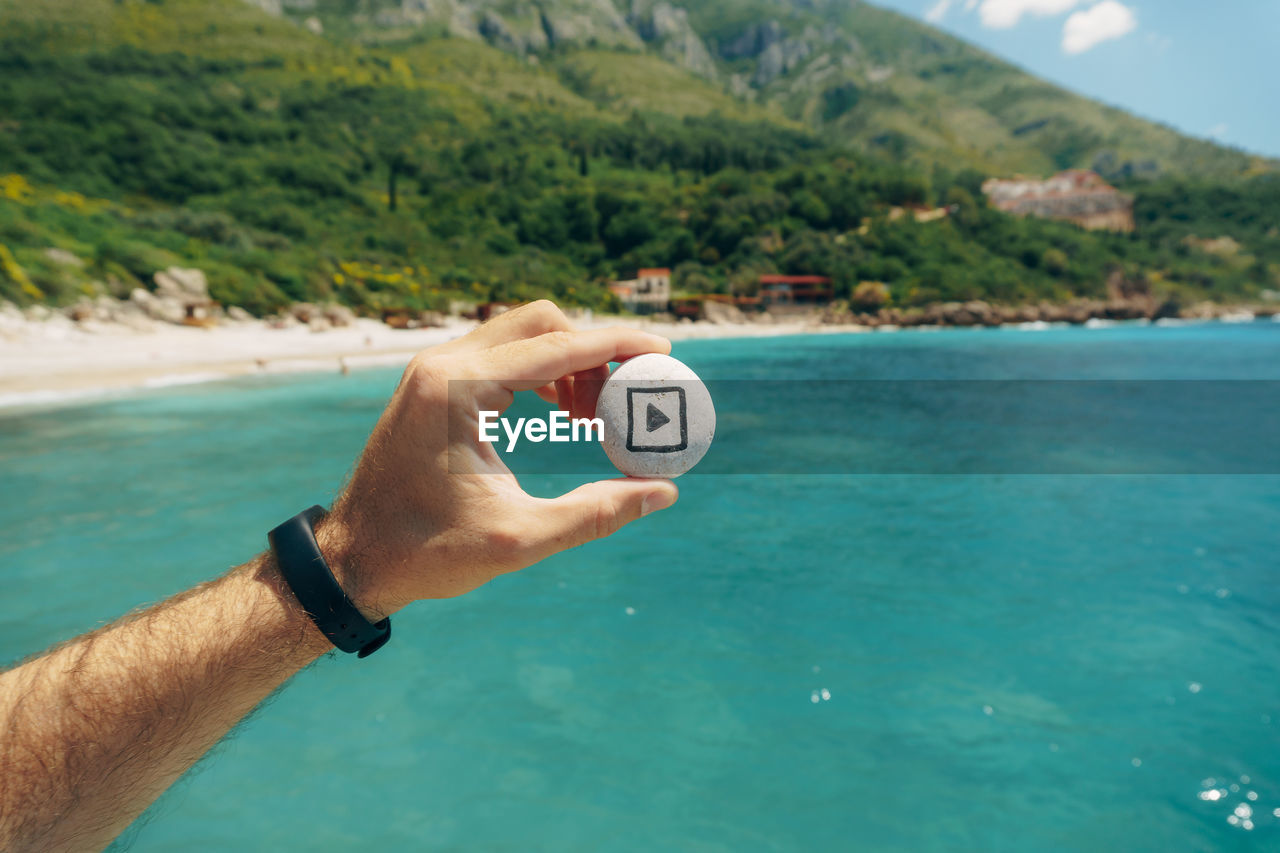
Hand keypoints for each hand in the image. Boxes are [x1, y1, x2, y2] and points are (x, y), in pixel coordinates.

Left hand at [316, 301, 678, 617]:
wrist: (351, 560)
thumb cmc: (425, 554)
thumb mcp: (520, 540)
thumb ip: (597, 513)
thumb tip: (663, 492)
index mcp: (457, 390)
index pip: (556, 346)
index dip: (617, 346)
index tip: (665, 350)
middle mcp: (442, 365)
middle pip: (541, 322)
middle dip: (594, 352)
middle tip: (627, 397)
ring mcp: (433, 371)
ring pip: (522, 336)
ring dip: (569, 364)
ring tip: (595, 420)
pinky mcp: (432, 385)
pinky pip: (502, 357)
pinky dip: (542, 374)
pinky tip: (564, 414)